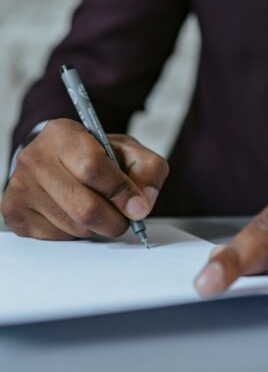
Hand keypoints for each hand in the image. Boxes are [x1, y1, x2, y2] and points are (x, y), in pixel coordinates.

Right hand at [1, 119, 168, 239]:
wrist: (60, 159)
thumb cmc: (99, 155)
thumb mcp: (131, 152)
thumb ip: (148, 171)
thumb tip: (141, 206)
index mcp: (64, 134)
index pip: (93, 168)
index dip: (121, 192)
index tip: (138, 207)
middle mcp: (34, 157)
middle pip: (84, 206)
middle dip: (115, 220)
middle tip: (125, 220)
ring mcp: (20, 186)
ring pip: (73, 226)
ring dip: (97, 227)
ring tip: (101, 209)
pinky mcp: (14, 212)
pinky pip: (58, 238)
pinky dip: (78, 233)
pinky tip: (77, 214)